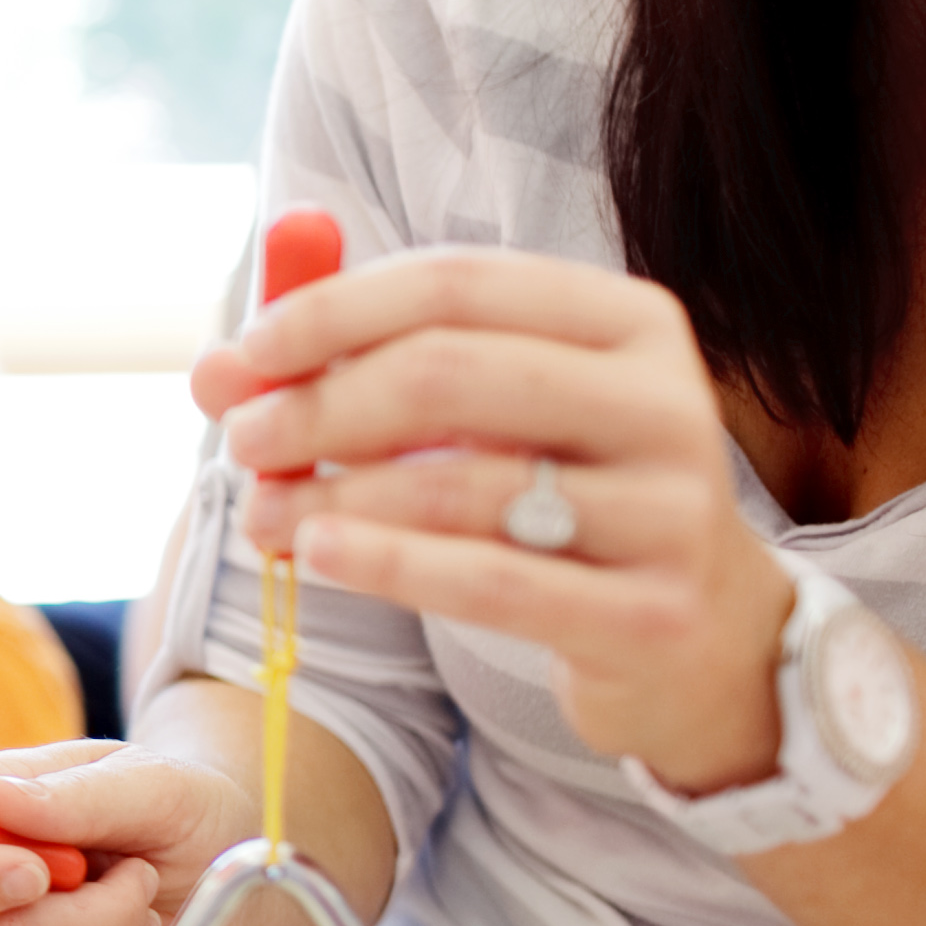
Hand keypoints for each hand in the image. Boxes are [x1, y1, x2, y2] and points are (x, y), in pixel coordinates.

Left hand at [200, 245, 795, 794]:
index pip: (455, 285)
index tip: (244, 355)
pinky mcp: (650, 616)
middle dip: (322, 404)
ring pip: (460, 486)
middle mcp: (665, 404)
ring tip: (264, 514)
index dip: (332, 313)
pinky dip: (388, 563)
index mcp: (628, 322)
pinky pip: (490, 581)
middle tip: (244, 438)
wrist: (707, 640)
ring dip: (332, 497)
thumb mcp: (485, 419)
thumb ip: (359, 373)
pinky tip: (319, 556)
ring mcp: (670, 513)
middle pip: (450, 373)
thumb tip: (218, 370)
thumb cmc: (567, 501)